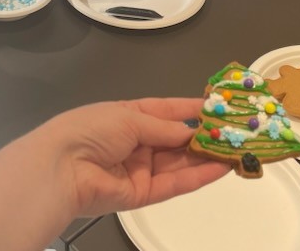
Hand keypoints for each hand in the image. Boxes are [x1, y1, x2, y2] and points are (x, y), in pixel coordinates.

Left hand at [36, 98, 230, 217]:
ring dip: (207, 156)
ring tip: (237, 150)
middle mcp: (135, 142)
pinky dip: (198, 176)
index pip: (165, 111)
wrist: (62, 169)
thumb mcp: (128, 119)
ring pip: (179, 162)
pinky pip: (175, 183)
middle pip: (175, 139)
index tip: (218, 106)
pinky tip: (221, 168)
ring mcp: (139, 168)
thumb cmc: (90, 131)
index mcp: (126, 116)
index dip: (190, 109)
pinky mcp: (142, 194)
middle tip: (236, 131)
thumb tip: (190, 131)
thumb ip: (163, 127)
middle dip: (204, 135)